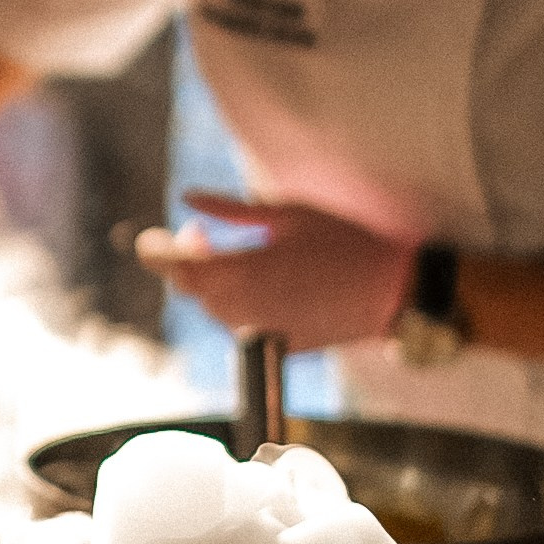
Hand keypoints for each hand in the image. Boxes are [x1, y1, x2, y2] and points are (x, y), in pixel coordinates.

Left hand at [134, 190, 416, 351]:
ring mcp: (262, 331)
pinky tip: (258, 282)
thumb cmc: (344, 242)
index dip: (156, 253)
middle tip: (201, 235)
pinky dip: (236, 302)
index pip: (178, 268)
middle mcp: (246, 307)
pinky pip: (241, 324)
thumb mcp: (288, 213)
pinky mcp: (279, 344)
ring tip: (231, 255)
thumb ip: (232, 209)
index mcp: (245, 271)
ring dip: (211, 284)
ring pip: (214, 310)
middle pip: (192, 291)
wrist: (393, 292)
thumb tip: (188, 199)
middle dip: (186, 262)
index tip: (151, 240)